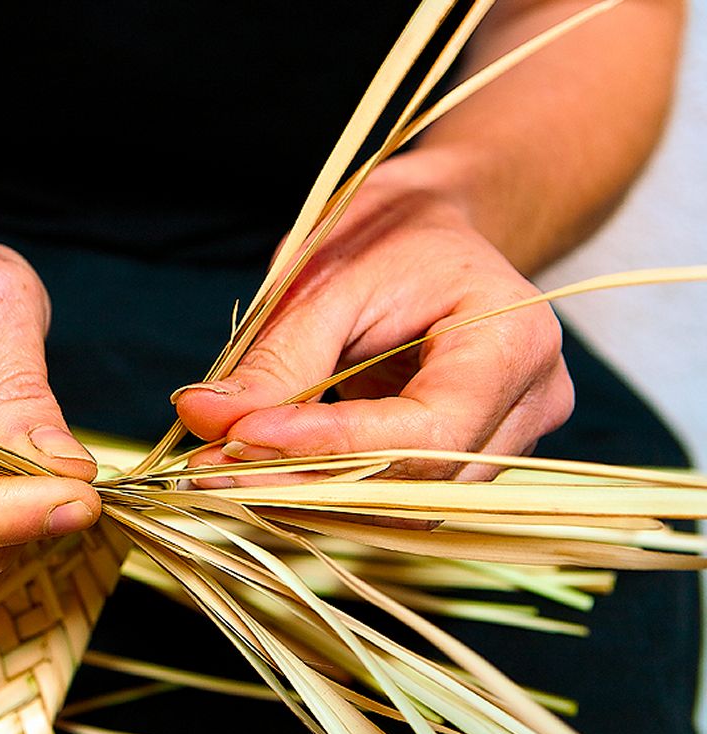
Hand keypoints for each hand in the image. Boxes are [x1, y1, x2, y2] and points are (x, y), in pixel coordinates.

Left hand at [175, 153, 574, 482]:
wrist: (438, 228)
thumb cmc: (395, 231)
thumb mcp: (329, 276)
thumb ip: (278, 356)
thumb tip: (203, 417)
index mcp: (514, 342)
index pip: (427, 431)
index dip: (331, 446)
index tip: (239, 438)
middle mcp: (531, 405)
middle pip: (417, 482)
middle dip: (305, 482)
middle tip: (209, 468)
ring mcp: (508, 440)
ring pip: (403, 504)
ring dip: (308, 497)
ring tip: (226, 470)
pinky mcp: (469, 460)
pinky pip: (395, 498)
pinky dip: (325, 493)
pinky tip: (263, 474)